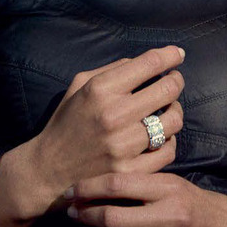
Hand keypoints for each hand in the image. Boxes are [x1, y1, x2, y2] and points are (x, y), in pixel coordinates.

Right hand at [30, 45, 185, 195]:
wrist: (48, 170)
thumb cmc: (67, 123)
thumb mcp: (79, 86)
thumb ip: (112, 70)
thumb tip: (147, 62)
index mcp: (100, 90)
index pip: (149, 64)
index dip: (170, 55)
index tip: (177, 54)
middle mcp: (114, 116)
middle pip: (168, 90)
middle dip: (176, 81)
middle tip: (174, 81)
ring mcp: (123, 146)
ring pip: (173, 121)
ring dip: (175, 111)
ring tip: (168, 110)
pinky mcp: (130, 171)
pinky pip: (168, 150)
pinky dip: (169, 141)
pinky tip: (161, 137)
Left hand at [67, 171, 226, 226]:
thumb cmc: (203, 206)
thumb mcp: (179, 186)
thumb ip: (146, 186)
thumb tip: (101, 185)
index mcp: (170, 188)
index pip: (119, 183)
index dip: (89, 187)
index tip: (72, 190)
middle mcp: (171, 215)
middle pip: (113, 217)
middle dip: (85, 216)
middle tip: (72, 214)